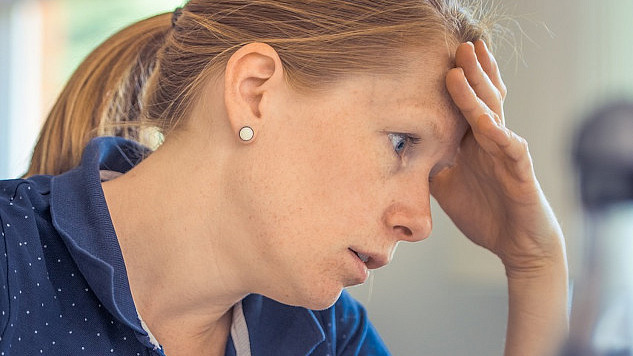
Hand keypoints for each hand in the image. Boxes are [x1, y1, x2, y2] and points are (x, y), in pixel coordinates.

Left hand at [431, 40, 564, 275]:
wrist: (516, 245)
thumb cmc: (485, 212)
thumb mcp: (446, 187)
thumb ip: (429, 166)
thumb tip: (399, 154)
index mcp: (475, 143)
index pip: (467, 105)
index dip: (460, 81)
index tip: (443, 57)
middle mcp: (492, 143)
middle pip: (482, 100)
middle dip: (470, 73)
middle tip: (459, 46)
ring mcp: (507, 156)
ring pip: (493, 117)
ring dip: (477, 94)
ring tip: (463, 70)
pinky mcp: (521, 175)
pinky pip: (512, 151)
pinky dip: (500, 136)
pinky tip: (486, 123)